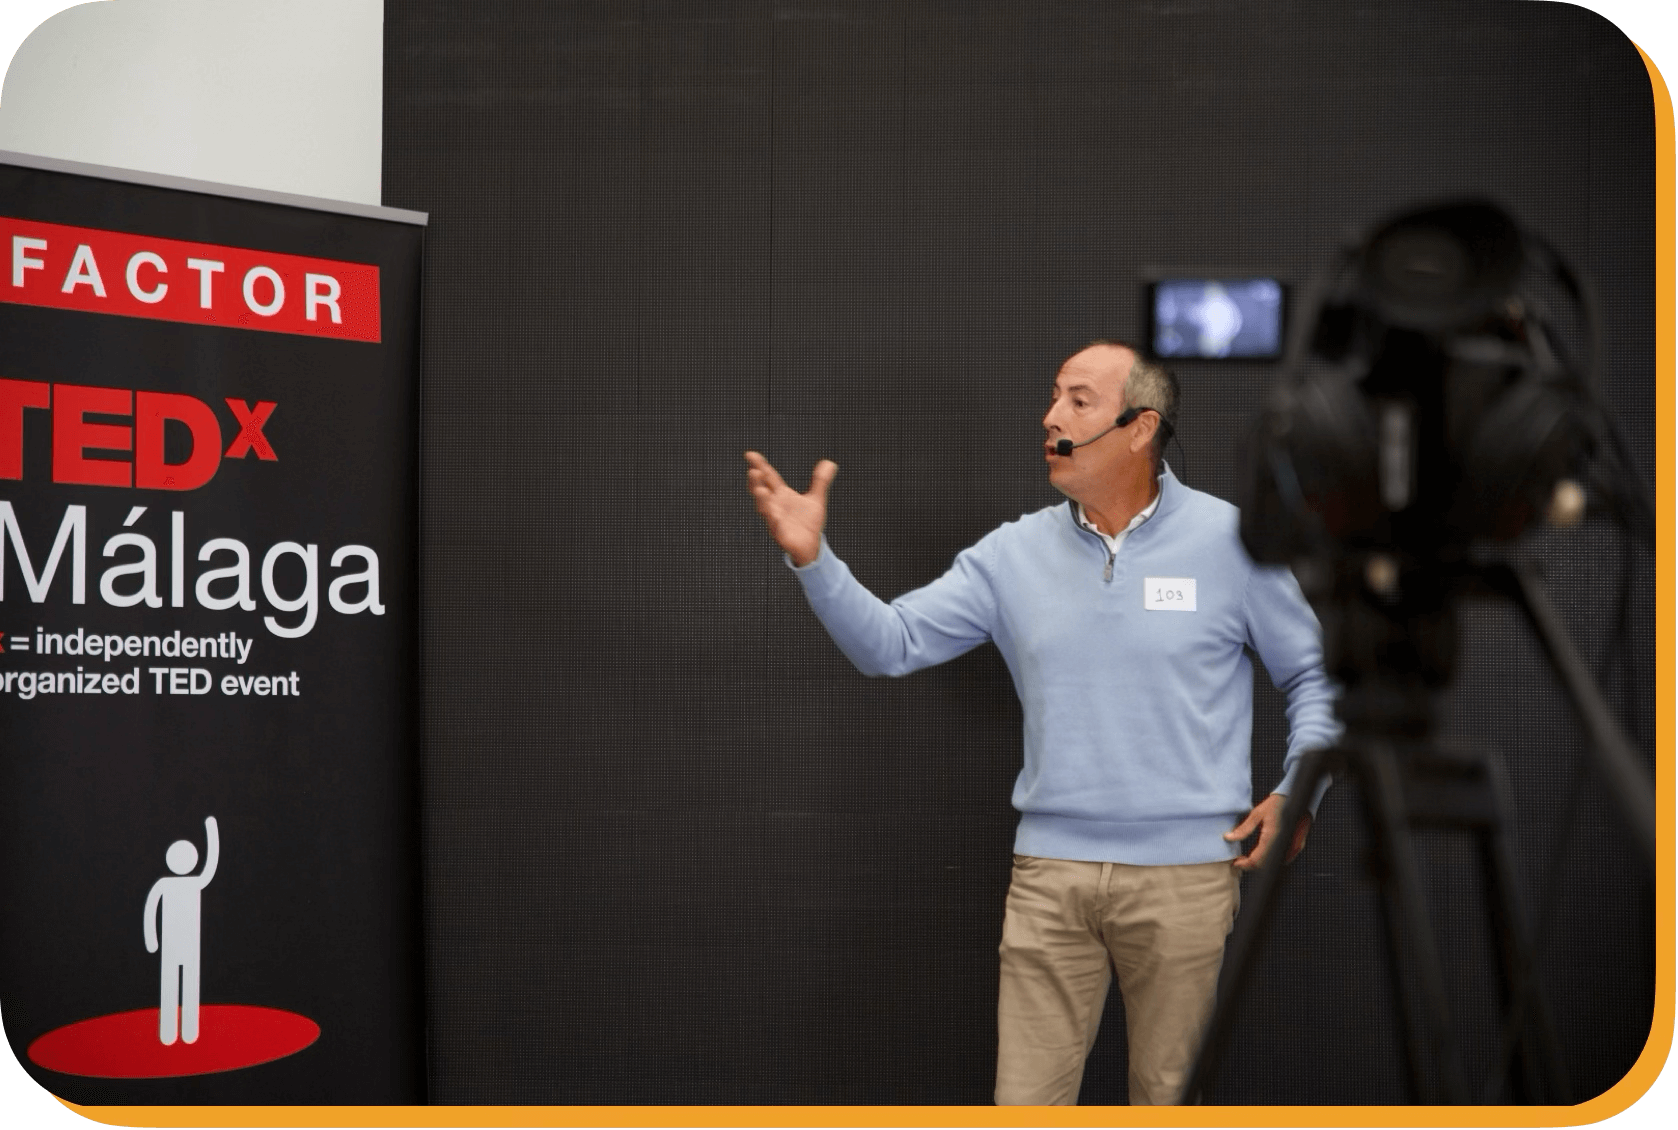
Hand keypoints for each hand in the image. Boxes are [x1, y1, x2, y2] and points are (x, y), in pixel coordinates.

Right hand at [744, 452, 835, 566]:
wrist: (811, 546)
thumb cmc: (808, 522)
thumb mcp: (816, 499)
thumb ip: (820, 481)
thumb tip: (830, 463)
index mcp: (781, 495)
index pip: (768, 477)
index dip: (760, 465)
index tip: (750, 454)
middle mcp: (775, 506)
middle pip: (762, 491)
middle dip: (756, 482)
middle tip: (754, 471)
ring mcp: (776, 520)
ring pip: (766, 510)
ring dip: (762, 500)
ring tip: (760, 490)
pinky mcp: (782, 535)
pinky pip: (777, 528)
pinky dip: (775, 522)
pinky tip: (775, 516)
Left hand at [1224, 793, 1310, 871]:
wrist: (1296, 798)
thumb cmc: (1277, 804)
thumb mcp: (1256, 814)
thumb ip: (1243, 829)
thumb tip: (1228, 837)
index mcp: (1272, 837)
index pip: (1256, 860)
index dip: (1244, 864)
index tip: (1235, 863)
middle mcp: (1283, 845)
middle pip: (1265, 865)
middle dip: (1251, 865)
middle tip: (1240, 860)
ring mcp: (1292, 847)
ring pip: (1274, 863)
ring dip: (1260, 862)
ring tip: (1248, 856)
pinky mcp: (1297, 846)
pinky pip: (1282, 858)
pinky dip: (1271, 858)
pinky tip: (1262, 851)